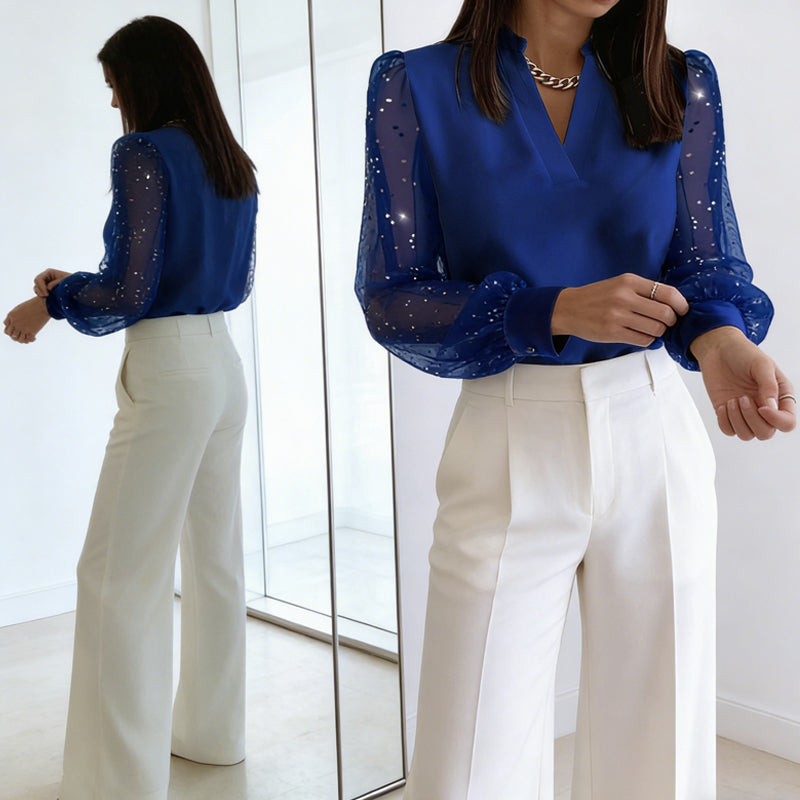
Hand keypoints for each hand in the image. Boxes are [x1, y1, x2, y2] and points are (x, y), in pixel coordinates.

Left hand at [4, 296, 50, 342]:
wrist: (43, 306)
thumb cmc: (34, 305)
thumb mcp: (21, 308)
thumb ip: (16, 314)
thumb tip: (17, 321)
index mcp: (11, 315)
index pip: (6, 325)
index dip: (11, 327)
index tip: (17, 327)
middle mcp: (14, 323)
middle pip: (9, 333)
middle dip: (14, 334)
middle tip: (21, 333)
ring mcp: (22, 328)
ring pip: (16, 338)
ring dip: (21, 339)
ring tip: (27, 337)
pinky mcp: (30, 332)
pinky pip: (26, 340)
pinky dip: (29, 341)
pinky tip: (34, 338)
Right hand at [33, 269, 70, 296]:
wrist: (75, 288)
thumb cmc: (71, 282)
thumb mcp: (65, 282)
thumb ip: (56, 283)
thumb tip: (49, 288)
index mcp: (49, 272)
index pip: (39, 279)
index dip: (42, 287)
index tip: (47, 294)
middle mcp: (46, 276)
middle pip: (36, 282)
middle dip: (40, 290)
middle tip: (47, 296)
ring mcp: (45, 281)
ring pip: (36, 287)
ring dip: (41, 293)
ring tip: (48, 297)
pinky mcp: (45, 287)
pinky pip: (39, 291)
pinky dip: (41, 295)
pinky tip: (48, 298)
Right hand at [552, 274, 688, 345]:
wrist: (568, 308)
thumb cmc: (596, 297)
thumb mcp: (619, 284)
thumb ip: (643, 290)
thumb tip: (671, 303)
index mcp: (629, 281)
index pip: (668, 293)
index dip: (680, 304)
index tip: (682, 310)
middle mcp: (624, 297)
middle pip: (665, 313)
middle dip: (671, 320)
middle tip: (667, 322)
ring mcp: (618, 316)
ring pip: (656, 328)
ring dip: (659, 332)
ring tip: (652, 329)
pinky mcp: (612, 332)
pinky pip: (643, 340)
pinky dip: (648, 340)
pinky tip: (642, 335)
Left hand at [691, 326, 795, 439]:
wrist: (718, 349)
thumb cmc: (743, 353)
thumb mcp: (761, 365)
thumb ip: (769, 386)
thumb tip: (771, 408)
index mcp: (780, 397)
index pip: (787, 423)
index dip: (776, 420)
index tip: (761, 406)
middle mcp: (764, 408)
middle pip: (765, 433)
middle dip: (752, 419)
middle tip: (742, 398)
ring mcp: (745, 412)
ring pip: (747, 435)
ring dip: (737, 420)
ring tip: (733, 400)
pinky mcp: (727, 413)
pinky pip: (728, 430)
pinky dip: (724, 421)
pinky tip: (723, 405)